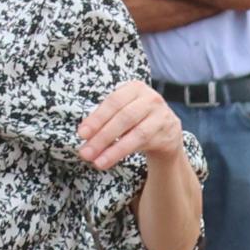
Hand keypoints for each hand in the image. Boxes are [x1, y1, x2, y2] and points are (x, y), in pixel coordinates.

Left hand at [74, 78, 188, 171]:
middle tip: (85, 152)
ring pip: (135, 133)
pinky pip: (142, 145)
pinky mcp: (167, 134)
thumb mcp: (122, 111)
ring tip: (96, 160)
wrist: (167, 131)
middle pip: (123, 117)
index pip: (113, 102)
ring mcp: (161, 116)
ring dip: (112, 149)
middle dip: (102, 136)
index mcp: (135, 88)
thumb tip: (85, 136)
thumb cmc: (137, 119)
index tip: (82, 134)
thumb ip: (105, 119)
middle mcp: (151, 99)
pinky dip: (122, 153)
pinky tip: (108, 160)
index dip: (97, 118)